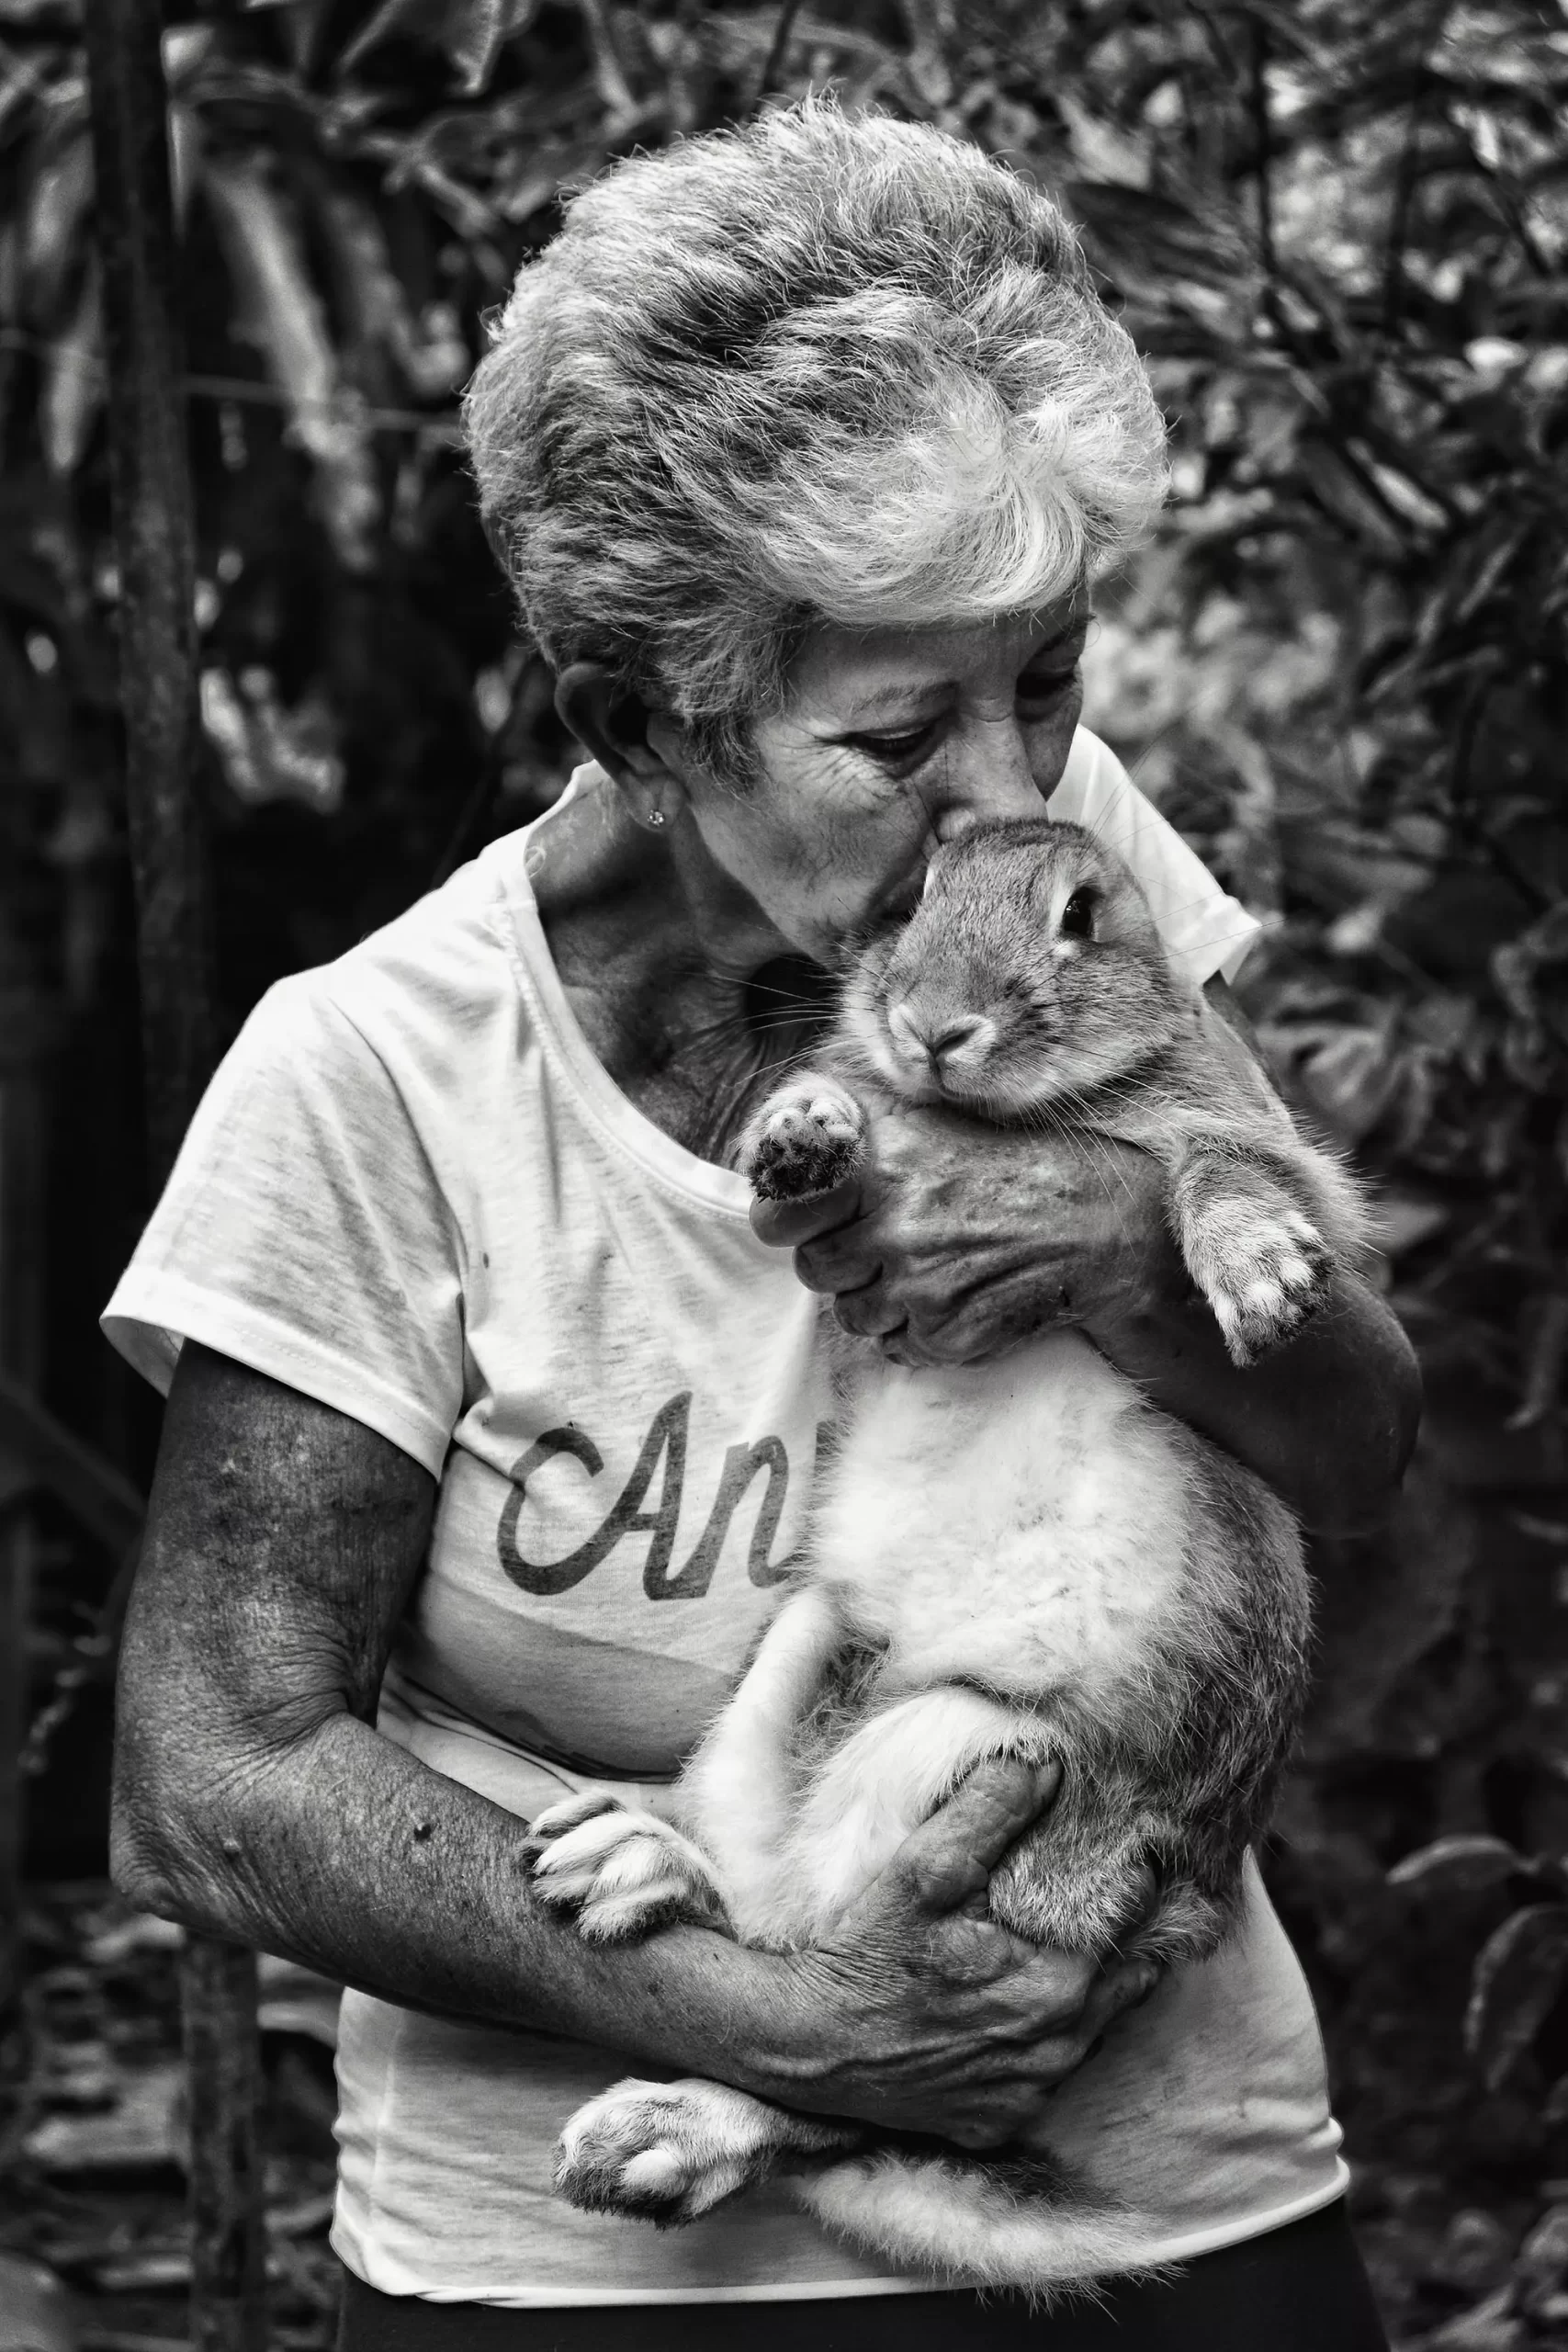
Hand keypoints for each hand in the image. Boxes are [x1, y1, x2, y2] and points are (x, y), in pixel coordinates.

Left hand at [751, 1101, 1178, 1366]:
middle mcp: (894, 1225)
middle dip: (839, 1264)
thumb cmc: (1017, 1166)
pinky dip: (918, 1333)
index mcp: (884, 1165)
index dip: (784, 1221)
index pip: (782, 1212)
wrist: (1102, 1226)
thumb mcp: (935, 1123)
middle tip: (883, 1247)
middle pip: (816, 1269)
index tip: (794, 1222)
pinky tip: (956, 1298)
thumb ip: (862, 1126)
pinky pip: (898, 1348)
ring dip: (879, 1301)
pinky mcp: (946, 1333)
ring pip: (853, 1316)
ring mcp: (919, 1285)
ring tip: (927, 1270)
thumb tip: (787, 1129)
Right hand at [764, 1757, 1159, 2147]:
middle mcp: (1059, 2049)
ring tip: (1064, 1938)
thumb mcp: (923, 1869)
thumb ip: (991, 1811)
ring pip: (1097, 2025)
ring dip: (1091, 1985)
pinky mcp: (1004, 2120)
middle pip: (1132, 1976)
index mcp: (1056, 1985)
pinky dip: (1047, 2032)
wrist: (807, 2046)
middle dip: (1125, 1931)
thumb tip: (1049, 1765)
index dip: (1134, 1874)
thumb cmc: (866, 1954)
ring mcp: (1033, 2092)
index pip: (1137, 1917)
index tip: (1127, 1846)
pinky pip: (1051, 2067)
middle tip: (1106, 1889)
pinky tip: (1015, 1998)